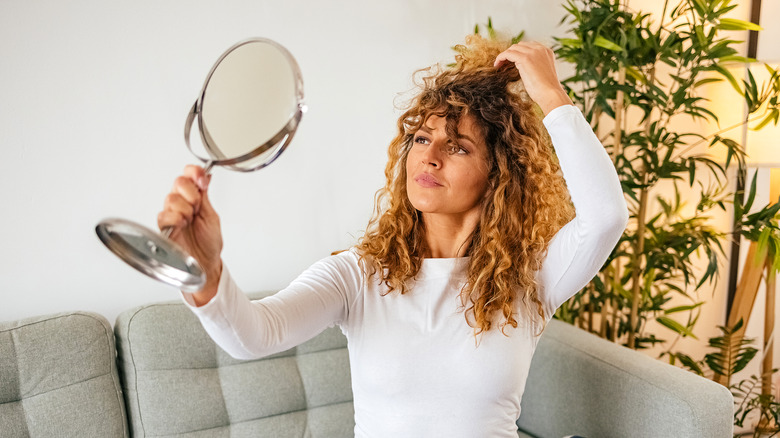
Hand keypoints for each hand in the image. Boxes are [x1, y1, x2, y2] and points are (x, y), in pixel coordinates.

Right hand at [158, 164, 222, 300]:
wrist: (206, 263)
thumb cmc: (209, 243)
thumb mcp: (211, 216)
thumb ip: (205, 197)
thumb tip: (205, 176)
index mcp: (194, 198)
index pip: (189, 175)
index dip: (194, 172)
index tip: (202, 180)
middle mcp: (181, 204)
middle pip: (178, 182)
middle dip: (191, 192)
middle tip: (197, 206)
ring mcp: (172, 214)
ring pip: (171, 198)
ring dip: (185, 209)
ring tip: (190, 221)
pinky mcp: (164, 227)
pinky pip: (164, 215)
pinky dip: (175, 218)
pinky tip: (182, 225)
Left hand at [494, 41, 572, 115]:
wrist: (550, 94)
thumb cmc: (546, 89)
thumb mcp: (542, 72)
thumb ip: (535, 65)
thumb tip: (523, 67)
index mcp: (546, 51)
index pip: (528, 46)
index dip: (518, 52)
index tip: (510, 61)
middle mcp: (540, 49)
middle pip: (520, 45)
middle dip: (510, 53)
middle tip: (503, 64)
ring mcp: (533, 52)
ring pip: (513, 48)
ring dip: (504, 56)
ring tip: (499, 65)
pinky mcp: (525, 58)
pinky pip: (508, 54)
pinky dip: (500, 58)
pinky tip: (497, 65)